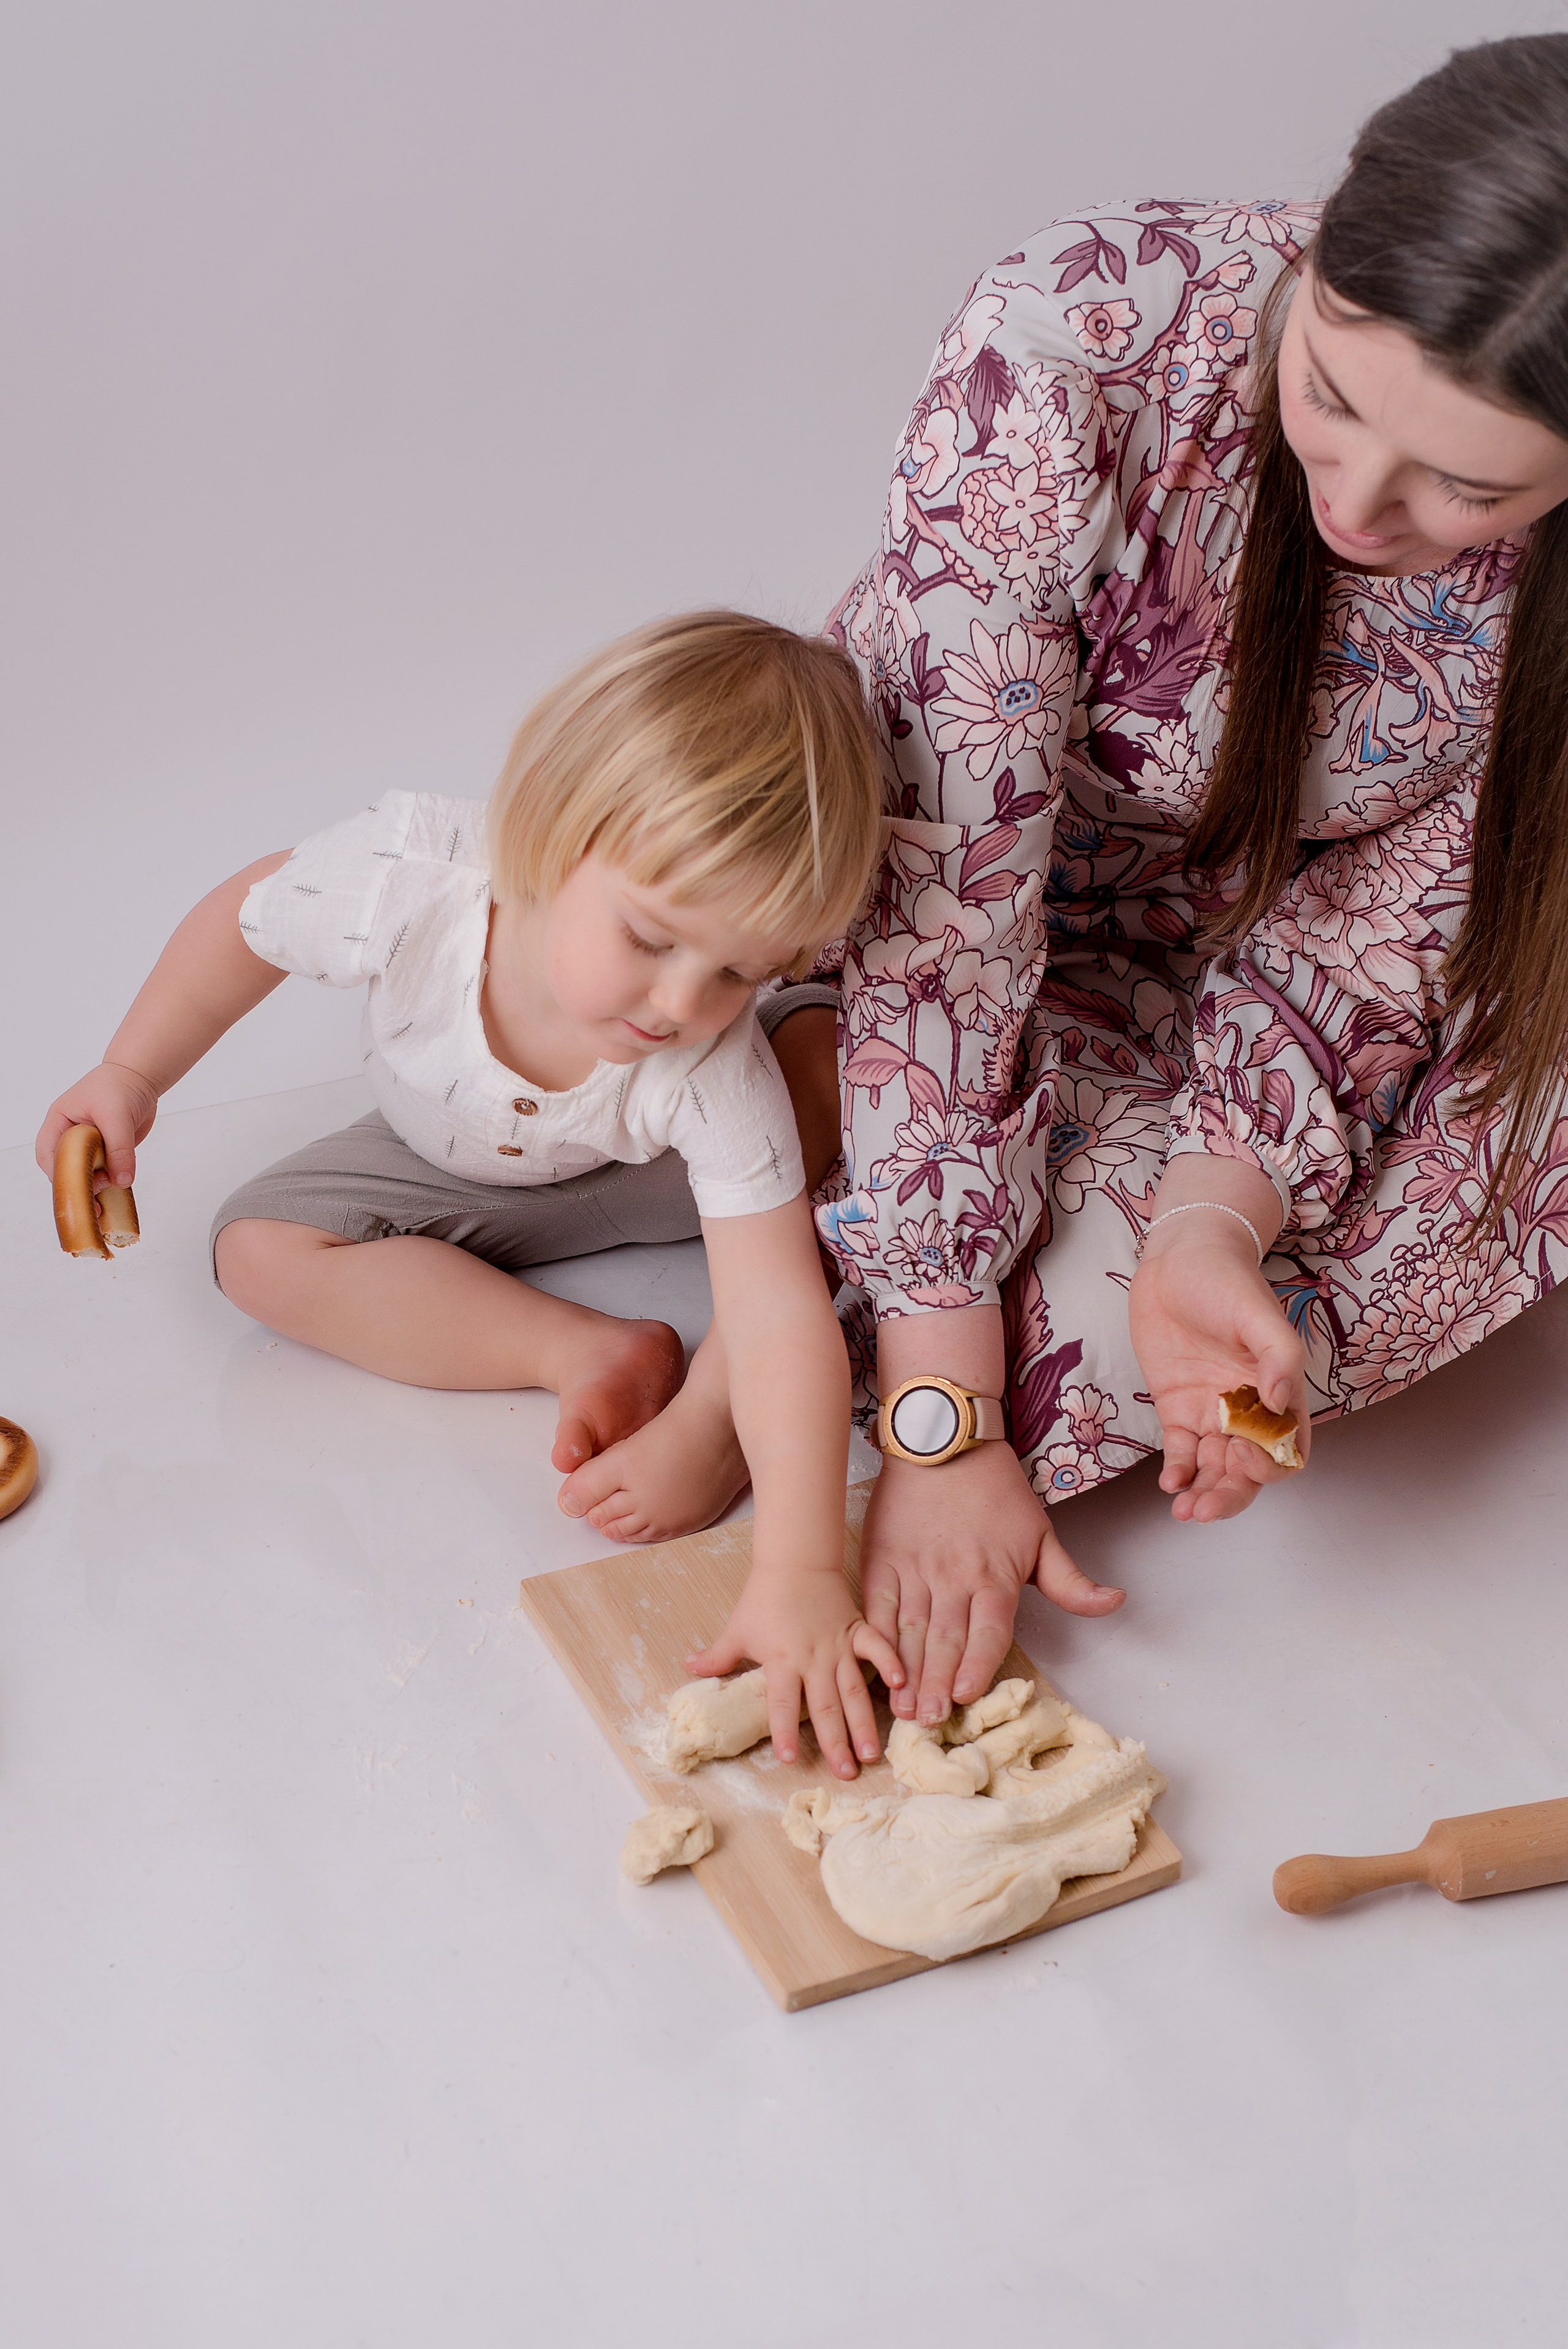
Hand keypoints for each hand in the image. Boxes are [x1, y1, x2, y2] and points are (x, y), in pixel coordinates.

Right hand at [36, 1062, 159, 1190]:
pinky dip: (112, 1180)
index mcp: (59, 1122)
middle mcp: (70, 1136)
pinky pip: (106, 1171)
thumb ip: (119, 1149)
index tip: (75, 1186)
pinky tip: (120, 1186)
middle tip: (97, 1195)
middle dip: (78, 1184)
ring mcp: (89, 1145)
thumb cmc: (119, 1085)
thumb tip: (122, 1180)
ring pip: (86, 1172)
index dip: (57, 1172)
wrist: (141, 1077)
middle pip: (65, 1167)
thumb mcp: (116, 1116)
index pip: (47, 1153)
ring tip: (110, 1193)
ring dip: (97, 1185)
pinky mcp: (108, 1151)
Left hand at [685, 1565, 902, 1778]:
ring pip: (854, 1690)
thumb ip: (717, 1656)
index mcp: (782, 1660)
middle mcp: (813, 1658)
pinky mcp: (857, 1630)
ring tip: (873, 1753)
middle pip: (825, 1706)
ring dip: (864, 1722)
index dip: (784, 1731)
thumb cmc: (764, 1597)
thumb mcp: (737, 1628)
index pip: (782, 1703)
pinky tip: (901, 1684)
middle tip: (846, 1774)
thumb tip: (688, 1669)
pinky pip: (878, 1648)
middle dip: (836, 1742)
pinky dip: (890, 1664)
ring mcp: (839, 1646)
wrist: (795, 1561)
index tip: (789, 1759)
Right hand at [859, 1446, 1123, 1727]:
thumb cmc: (996, 1490)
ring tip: (901, 1707)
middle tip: (928, 1720)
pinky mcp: (883, 1558)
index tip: (965, 1695)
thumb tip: (1115, 1603)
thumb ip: (1070, 1581)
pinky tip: (876, 1664)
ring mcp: (915, 1569)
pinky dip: (875, 1637)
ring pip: (909, 1630)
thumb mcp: (1041, 1535)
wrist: (944, 1440)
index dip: (976, 1665)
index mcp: (994, 1576)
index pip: (987, 1631)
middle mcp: (953, 1577)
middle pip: (945, 1639)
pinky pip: (877, 1605)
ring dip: (906, 1672)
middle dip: (936, 1684)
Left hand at [1129, 1210, 1308, 1522]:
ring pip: (1214, 1468)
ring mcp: (1210, 1410)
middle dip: (1231, 1494)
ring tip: (1185, 1512)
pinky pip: (1181, 1451)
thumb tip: (1282, 1405)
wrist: (1178, 1259)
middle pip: (1247, 1470)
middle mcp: (1247, 1409)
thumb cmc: (1227, 1281)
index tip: (1244, 1457)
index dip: (1270, 1465)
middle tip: (1205, 1510)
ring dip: (1204, 1493)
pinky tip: (1171, 1484)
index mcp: (1278, 1393)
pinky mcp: (1176, 1406)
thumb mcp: (1260, 1315)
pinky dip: (1178, 1472)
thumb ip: (1280, 1359)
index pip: (1287, 1449)